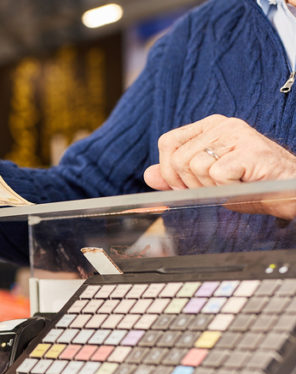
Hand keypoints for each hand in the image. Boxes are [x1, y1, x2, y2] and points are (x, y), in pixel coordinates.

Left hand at [144, 114, 295, 189]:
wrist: (289, 191)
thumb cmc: (248, 185)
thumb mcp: (205, 181)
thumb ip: (176, 177)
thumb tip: (148, 175)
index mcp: (209, 127)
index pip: (167, 142)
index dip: (169, 170)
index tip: (184, 185)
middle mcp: (222, 125)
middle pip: (179, 159)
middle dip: (190, 184)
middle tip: (215, 187)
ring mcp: (238, 135)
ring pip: (196, 167)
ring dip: (210, 187)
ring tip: (232, 183)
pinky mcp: (251, 150)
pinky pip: (217, 175)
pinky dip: (226, 188)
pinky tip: (243, 183)